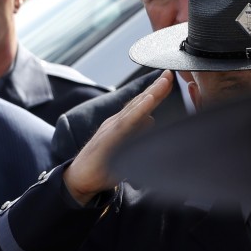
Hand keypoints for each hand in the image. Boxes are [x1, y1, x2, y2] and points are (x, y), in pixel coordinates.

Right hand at [63, 70, 172, 204]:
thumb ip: (137, 134)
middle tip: (171, 72)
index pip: (141, 105)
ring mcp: (112, 129)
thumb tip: (151, 120)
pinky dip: (139, 110)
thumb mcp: (125, 149)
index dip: (156, 92)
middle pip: (139, 102)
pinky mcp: (109, 138)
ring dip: (150, 94)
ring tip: (164, 81)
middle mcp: (116, 123)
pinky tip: (148, 101)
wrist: (79, 178)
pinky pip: (127, 122)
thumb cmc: (102, 166)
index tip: (170, 79)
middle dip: (156, 87)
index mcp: (121, 125)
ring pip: (135, 108)